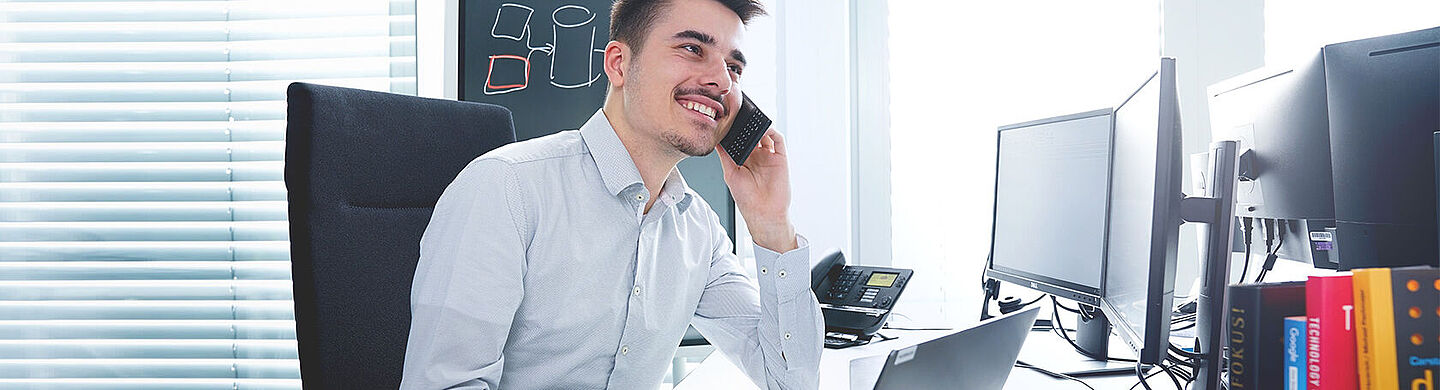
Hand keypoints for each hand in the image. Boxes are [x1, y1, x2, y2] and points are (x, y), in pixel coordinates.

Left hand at [716, 128, 797, 252]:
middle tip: (740, 111)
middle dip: (747, 123)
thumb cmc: (746, 198)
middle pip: (752, 132)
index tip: (728, 116)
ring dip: (759, 124)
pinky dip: (772, 131)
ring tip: (751, 117)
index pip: (739, 138)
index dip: (735, 128)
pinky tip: (764, 128)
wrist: (764, 213)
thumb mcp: (730, 173)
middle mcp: (756, 155)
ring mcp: (769, 155)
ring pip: (765, 133)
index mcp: (743, 158)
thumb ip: (725, 155)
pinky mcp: (780, 158)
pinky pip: (778, 140)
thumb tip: (716, 139)